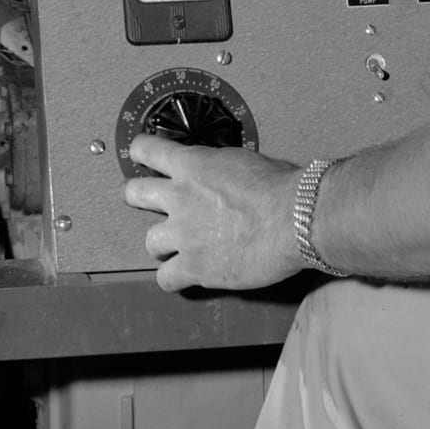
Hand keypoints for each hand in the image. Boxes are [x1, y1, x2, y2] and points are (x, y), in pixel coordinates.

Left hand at [123, 135, 303, 293]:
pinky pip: (166, 278)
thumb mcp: (244, 160)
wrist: (295, 218)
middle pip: (134, 193)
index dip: (141, 152)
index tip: (142, 156)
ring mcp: (183, 234)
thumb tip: (223, 174)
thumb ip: (221, 168)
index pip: (147, 149)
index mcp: (193, 165)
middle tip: (146, 201)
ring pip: (149, 242)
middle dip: (137, 197)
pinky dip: (173, 278)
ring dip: (162, 244)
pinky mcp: (194, 266)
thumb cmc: (282, 188)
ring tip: (176, 247)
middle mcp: (180, 197)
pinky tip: (183, 276)